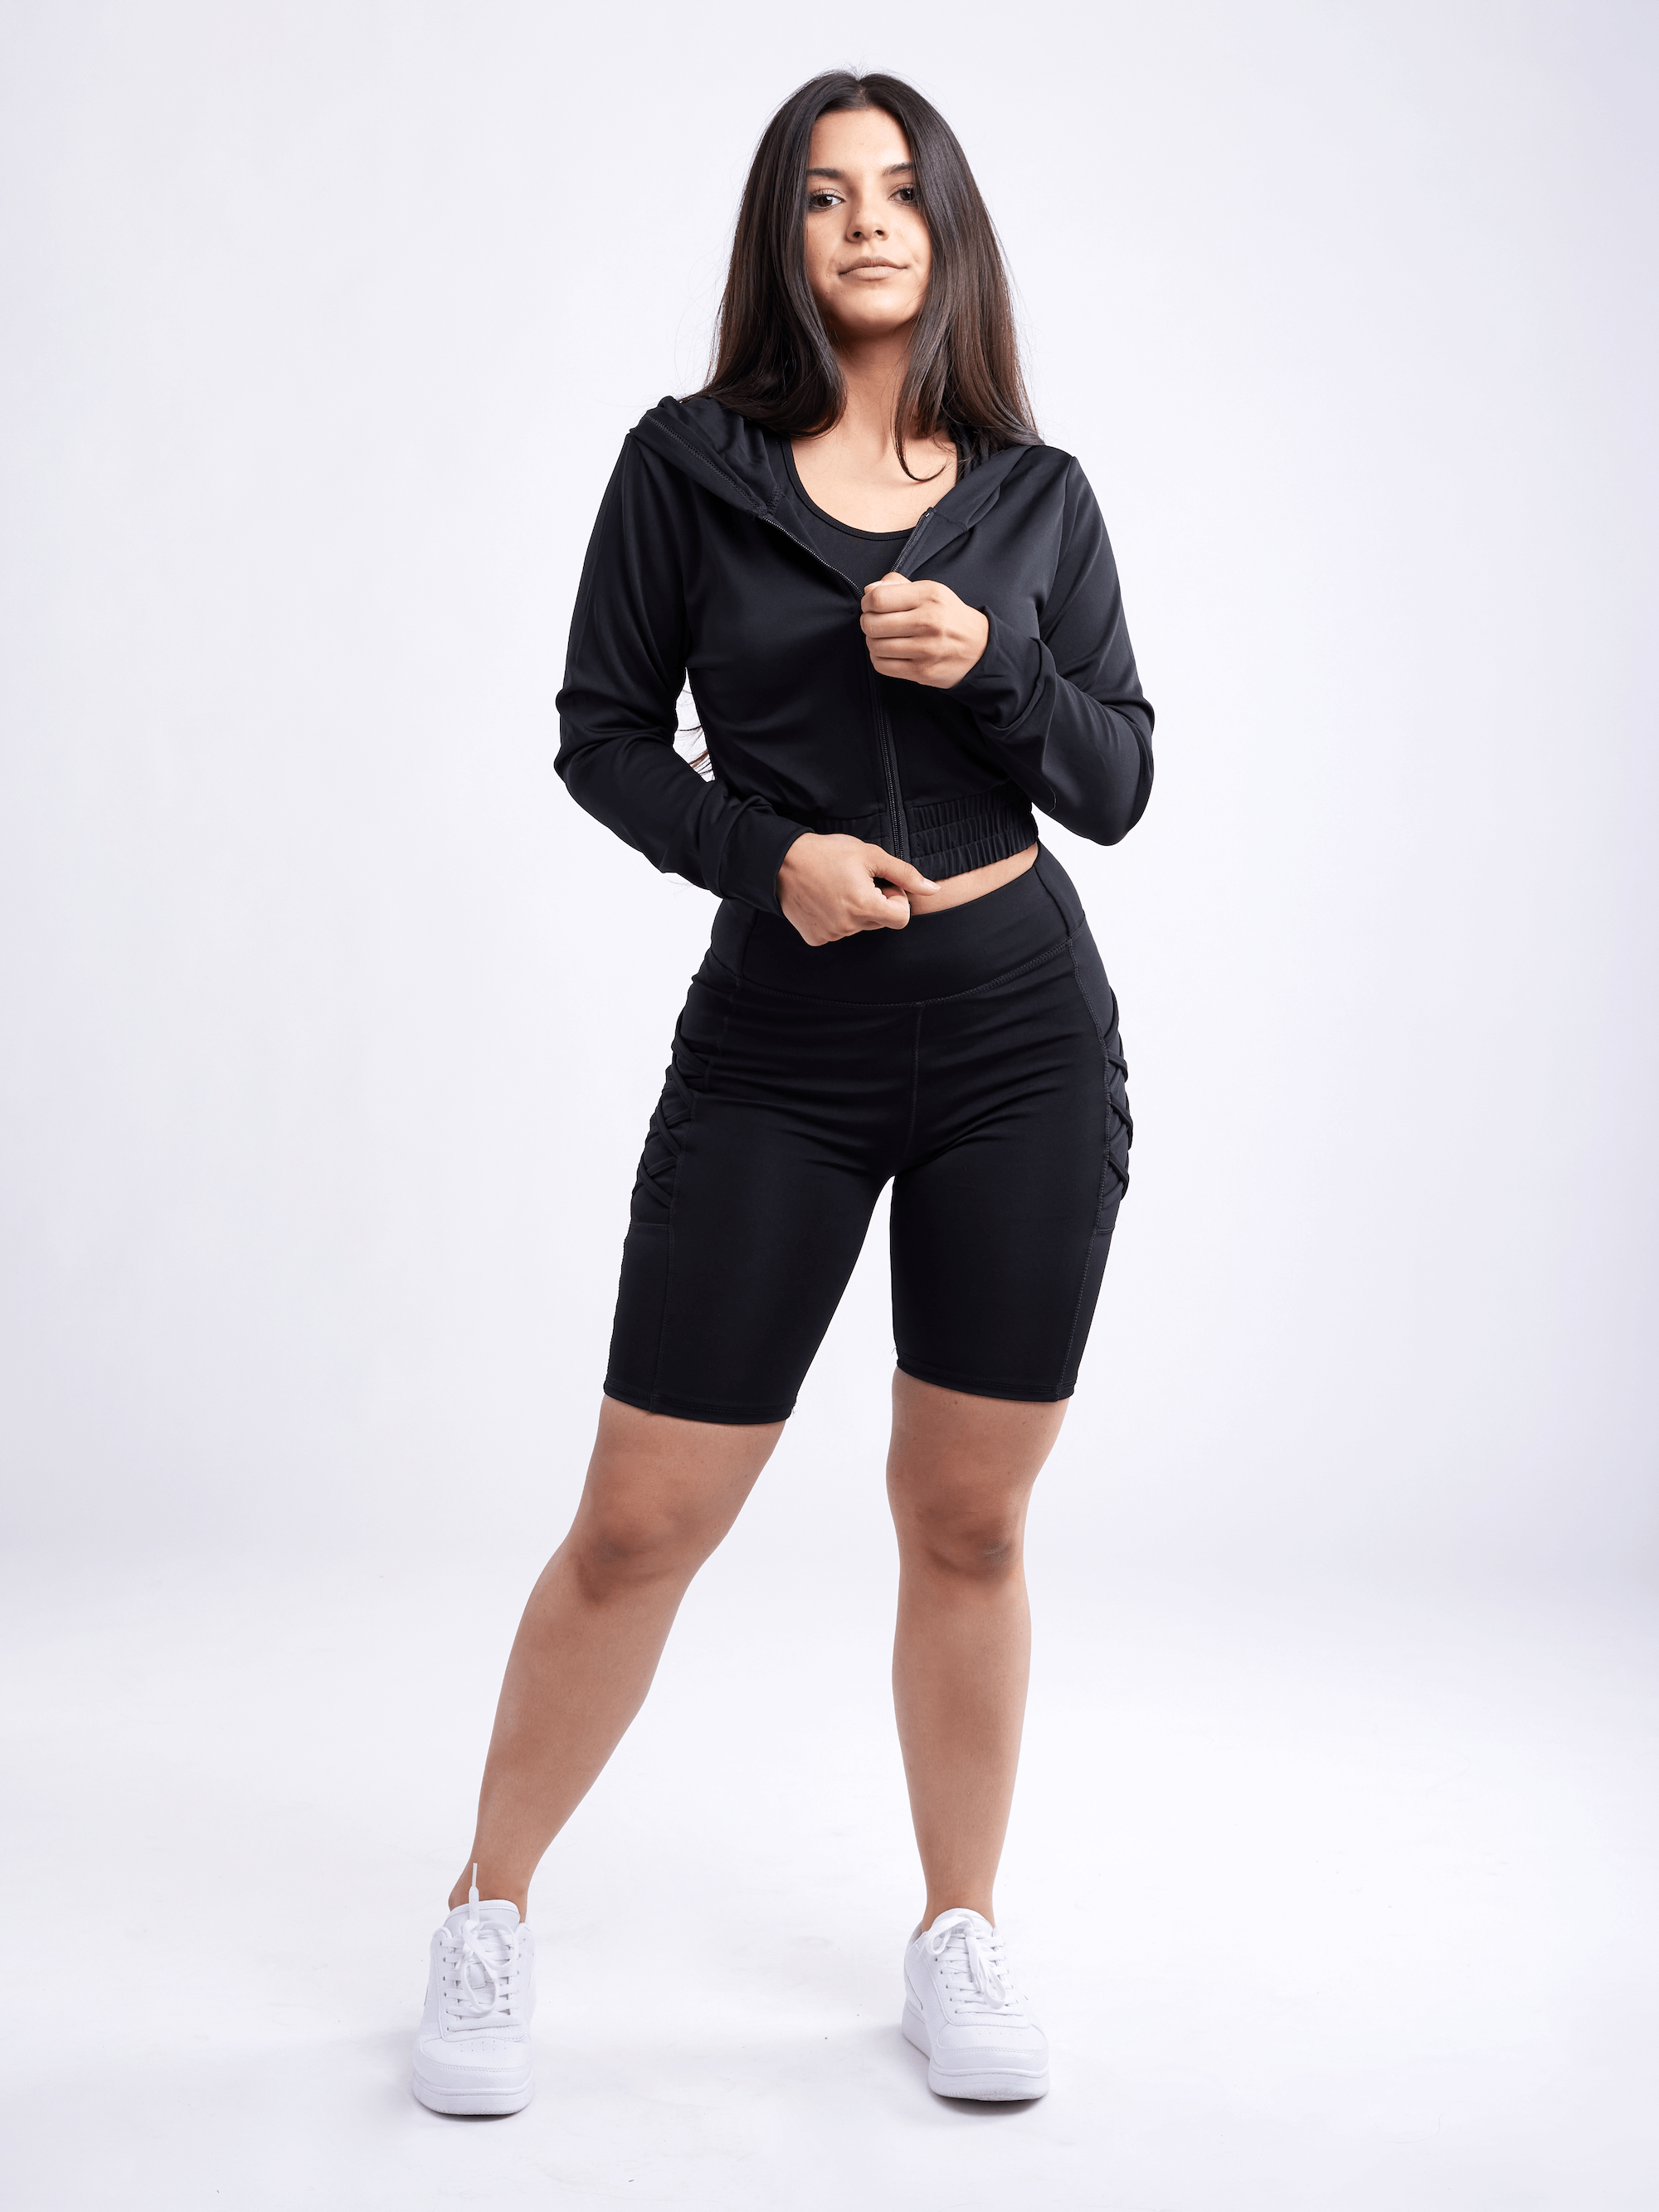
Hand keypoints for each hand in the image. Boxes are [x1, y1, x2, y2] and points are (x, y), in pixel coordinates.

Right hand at [777, 833, 938, 946]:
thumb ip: (904, 874)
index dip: (896, 899)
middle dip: (877, 904)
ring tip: (837, 888)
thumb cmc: (827, 852)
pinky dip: (836, 918)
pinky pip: (838, 933)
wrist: (781, 861)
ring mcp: (831, 935)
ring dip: (856, 911)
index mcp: (865, 906)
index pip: (902, 918)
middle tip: (857, 881)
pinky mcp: (815, 938)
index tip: (882, 884)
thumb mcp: (870, 855)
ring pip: (860, 928)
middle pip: (881, 923)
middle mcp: (848, 926)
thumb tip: (934, 890)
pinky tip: (824, 900)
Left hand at [860, 572, 989, 688]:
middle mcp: (928, 621)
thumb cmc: (949, 617)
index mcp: (929, 596)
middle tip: (874, 623)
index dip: (867, 603)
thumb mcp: (931, 592)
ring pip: (875, 646)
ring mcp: (925, 649)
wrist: (979, 648)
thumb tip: (869, 590)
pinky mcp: (922, 671)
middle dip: (867, 623)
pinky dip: (878, 658)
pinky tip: (888, 653)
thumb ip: (899, 586)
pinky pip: (882, 665)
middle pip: (873, 624)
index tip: (870, 606)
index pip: (879, 598)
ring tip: (882, 638)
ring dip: (872, 642)